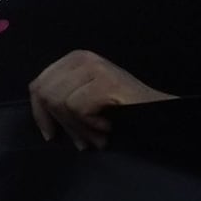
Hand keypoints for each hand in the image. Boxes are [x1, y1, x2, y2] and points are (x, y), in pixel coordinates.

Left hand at [22, 50, 168, 149]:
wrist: (162, 115)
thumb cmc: (124, 111)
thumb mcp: (86, 100)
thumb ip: (62, 99)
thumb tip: (41, 118)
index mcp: (73, 59)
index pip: (37, 85)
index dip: (40, 113)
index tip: (50, 135)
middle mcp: (82, 58)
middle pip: (46, 94)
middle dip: (63, 124)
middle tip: (83, 142)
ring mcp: (95, 68)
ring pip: (60, 102)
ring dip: (78, 128)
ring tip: (97, 138)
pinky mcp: (106, 82)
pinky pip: (77, 108)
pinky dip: (90, 126)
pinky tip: (107, 129)